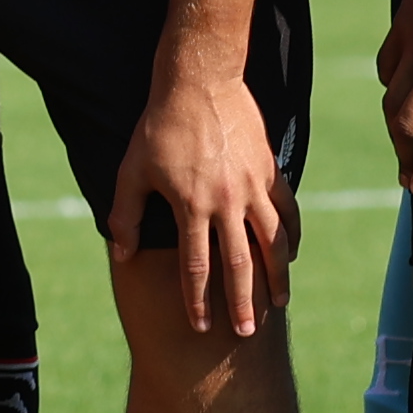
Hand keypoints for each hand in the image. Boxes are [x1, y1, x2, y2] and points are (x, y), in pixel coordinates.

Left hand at [119, 61, 294, 339]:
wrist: (200, 79)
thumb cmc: (159, 125)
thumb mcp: (132, 169)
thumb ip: (125, 214)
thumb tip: (120, 252)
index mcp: (191, 204)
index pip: (196, 266)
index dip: (198, 300)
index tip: (202, 327)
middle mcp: (226, 200)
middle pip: (240, 264)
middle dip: (244, 303)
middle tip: (247, 333)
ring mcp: (252, 186)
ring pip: (273, 241)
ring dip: (278, 275)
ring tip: (280, 303)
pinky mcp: (268, 170)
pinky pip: (286, 210)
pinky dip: (292, 235)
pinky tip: (292, 254)